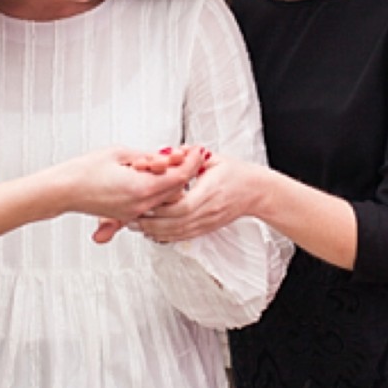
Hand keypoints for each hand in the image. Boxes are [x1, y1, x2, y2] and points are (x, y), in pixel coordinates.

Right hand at [56, 145, 200, 228]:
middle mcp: (141, 205)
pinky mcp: (127, 216)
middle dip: (184, 171)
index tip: (199, 150)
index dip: (192, 161)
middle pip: (177, 190)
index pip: (179, 176)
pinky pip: (152, 204)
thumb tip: (169, 157)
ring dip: (171, 181)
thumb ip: (149, 157)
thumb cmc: (85, 170)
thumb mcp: (120, 154)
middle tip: (187, 153)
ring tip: (167, 162)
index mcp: (142, 188)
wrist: (63, 190)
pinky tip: (152, 177)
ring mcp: (134, 213)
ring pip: (166, 199)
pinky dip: (157, 191)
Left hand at [127, 153, 261, 244]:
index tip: (143, 202)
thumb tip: (173, 151)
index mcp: (209, 191)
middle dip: (150, 222)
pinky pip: (183, 236)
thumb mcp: (215, 159)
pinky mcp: (206, 228)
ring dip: (154, 231)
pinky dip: (166, 237)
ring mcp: (207, 222)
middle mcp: (208, 210)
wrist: (256, 192)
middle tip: (130, 217)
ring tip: (136, 226)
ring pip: (177, 233)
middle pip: (175, 223)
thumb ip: (192, 155)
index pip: (182, 205)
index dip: (161, 207)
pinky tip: (152, 233)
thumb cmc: (237, 174)